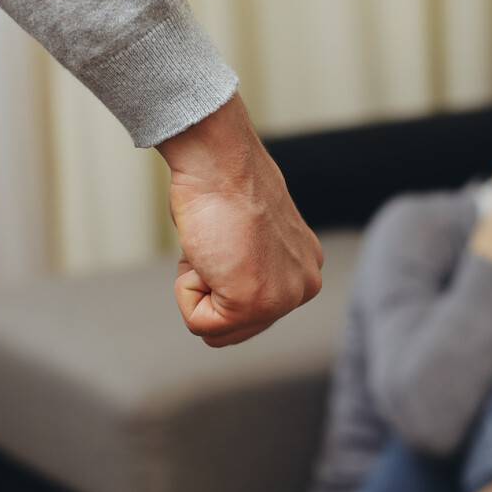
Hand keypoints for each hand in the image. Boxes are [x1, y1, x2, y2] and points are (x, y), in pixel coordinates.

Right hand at [157, 94, 323, 346]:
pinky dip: (187, 289)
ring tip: (213, 247)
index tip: (226, 239)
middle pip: (236, 328)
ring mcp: (283, 298)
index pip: (251, 311)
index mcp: (304, 268)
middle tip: (216, 244)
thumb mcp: (250, 234)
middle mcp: (303, 286)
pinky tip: (207, 251)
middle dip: (211, 291)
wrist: (219, 161)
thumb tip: (229, 273)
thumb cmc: (222, 187)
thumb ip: (251, 263)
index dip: (219, 280)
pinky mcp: (254, 304)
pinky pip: (199, 323)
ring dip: (198, 289)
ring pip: (216, 330)